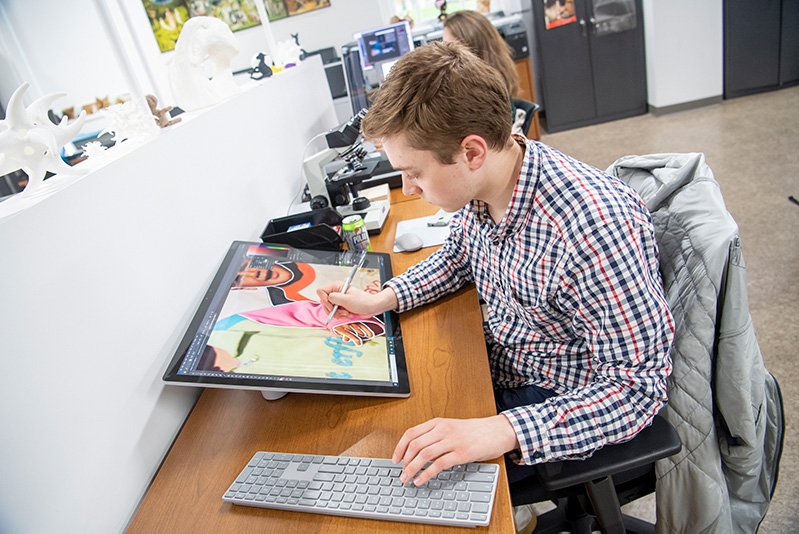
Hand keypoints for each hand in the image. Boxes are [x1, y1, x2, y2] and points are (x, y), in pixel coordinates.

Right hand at [317, 284, 397, 319]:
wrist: (372, 307)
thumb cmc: (363, 301)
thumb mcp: (346, 299)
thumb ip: (333, 298)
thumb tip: (326, 298)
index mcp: (336, 286)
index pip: (321, 291)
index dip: (324, 300)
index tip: (331, 306)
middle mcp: (336, 292)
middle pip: (324, 302)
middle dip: (332, 309)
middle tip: (341, 311)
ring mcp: (338, 300)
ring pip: (329, 309)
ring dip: (337, 314)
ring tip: (346, 313)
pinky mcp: (341, 306)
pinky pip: (335, 313)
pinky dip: (340, 315)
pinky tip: (347, 314)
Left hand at [392, 415, 518, 485]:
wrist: (495, 431)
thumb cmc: (474, 431)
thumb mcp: (451, 427)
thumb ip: (435, 435)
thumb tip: (416, 451)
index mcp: (438, 423)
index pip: (411, 433)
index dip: (400, 448)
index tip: (395, 459)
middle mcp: (443, 430)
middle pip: (415, 445)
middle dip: (404, 461)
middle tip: (401, 473)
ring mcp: (452, 441)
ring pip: (424, 455)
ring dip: (412, 469)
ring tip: (407, 479)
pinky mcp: (461, 454)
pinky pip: (438, 465)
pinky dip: (426, 474)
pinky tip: (421, 480)